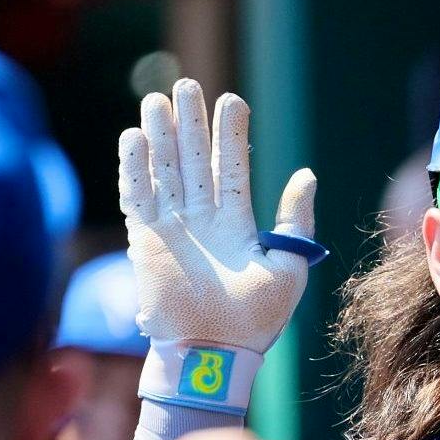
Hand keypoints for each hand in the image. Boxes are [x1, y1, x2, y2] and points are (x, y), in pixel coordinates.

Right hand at [119, 80, 316, 410]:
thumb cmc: (256, 321)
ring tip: (158, 99)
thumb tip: (305, 174)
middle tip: (186, 85)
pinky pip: (136, 196)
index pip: (231, 168)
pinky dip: (133, 168)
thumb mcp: (289, 268)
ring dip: (160, 136)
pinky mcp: (145, 241)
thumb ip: (296, 221)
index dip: (230, 135)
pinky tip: (133, 136)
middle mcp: (201, 220)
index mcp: (236, 223)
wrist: (214, 354)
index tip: (231, 100)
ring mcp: (171, 228)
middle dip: (190, 124)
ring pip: (164, 170)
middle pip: (192, 160)